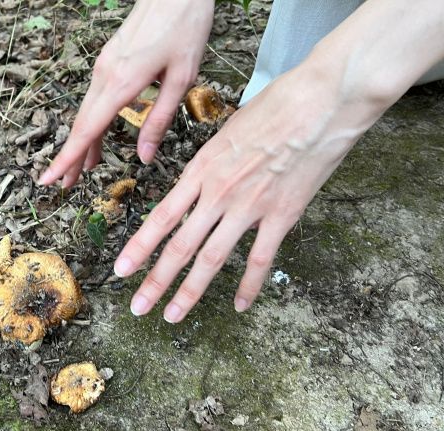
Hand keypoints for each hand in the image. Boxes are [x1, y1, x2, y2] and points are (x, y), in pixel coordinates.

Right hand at [38, 0, 214, 187]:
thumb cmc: (185, 28)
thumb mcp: (182, 79)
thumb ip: (159, 120)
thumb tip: (144, 157)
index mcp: (121, 82)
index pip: (87, 130)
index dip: (67, 158)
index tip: (49, 179)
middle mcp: (105, 75)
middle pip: (81, 124)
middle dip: (70, 157)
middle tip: (63, 185)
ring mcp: (104, 66)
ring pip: (87, 112)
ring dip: (83, 141)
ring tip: (83, 170)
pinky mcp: (110, 60)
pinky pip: (95, 98)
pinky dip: (93, 122)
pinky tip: (99, 136)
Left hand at [113, 65, 386, 321]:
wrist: (323, 101)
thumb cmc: (277, 105)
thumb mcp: (228, 131)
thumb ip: (212, 164)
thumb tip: (201, 182)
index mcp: (202, 168)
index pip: (162, 216)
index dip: (139, 247)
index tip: (121, 269)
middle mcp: (218, 192)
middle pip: (179, 246)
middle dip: (155, 281)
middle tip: (137, 307)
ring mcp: (250, 206)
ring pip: (212, 258)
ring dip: (190, 291)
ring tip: (172, 316)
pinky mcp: (282, 215)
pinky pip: (260, 258)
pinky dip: (250, 286)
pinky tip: (240, 306)